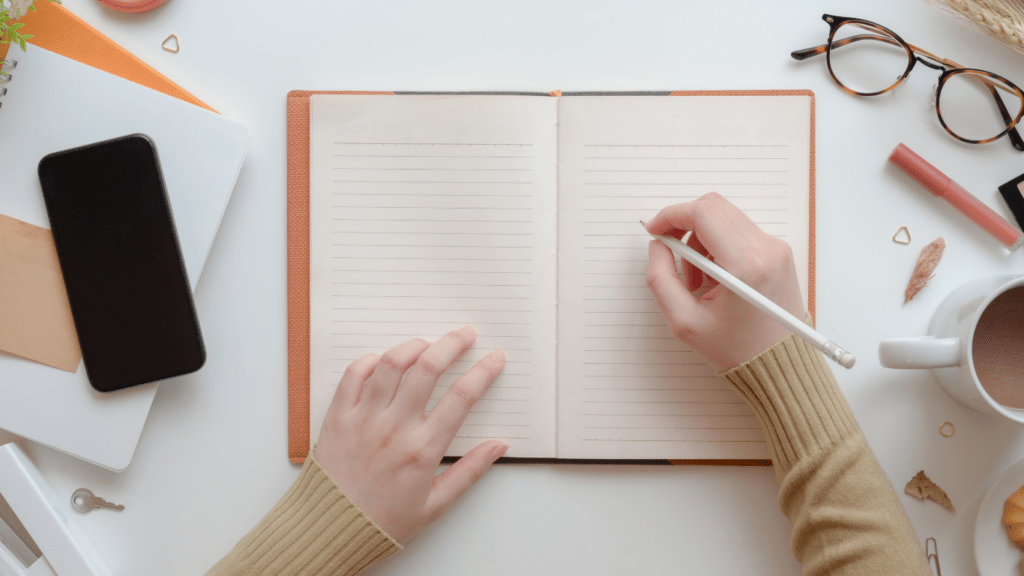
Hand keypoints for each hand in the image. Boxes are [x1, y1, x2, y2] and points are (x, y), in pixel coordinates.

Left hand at [313, 325, 507, 542]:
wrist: (330, 531)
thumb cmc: (383, 521)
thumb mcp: (436, 504)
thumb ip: (470, 471)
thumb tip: (499, 445)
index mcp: (422, 449)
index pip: (461, 397)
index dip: (483, 372)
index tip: (494, 358)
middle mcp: (394, 428)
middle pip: (428, 369)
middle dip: (452, 344)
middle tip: (465, 335)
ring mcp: (363, 419)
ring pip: (391, 364)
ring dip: (414, 346)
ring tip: (427, 343)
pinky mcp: (338, 416)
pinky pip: (354, 375)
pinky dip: (371, 361)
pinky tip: (384, 362)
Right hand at [644, 193, 805, 371]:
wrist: (780, 366)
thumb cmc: (737, 350)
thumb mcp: (684, 322)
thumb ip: (661, 278)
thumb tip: (658, 246)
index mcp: (745, 267)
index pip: (703, 214)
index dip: (671, 216)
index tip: (655, 230)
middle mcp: (766, 250)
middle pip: (714, 207)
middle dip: (683, 224)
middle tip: (671, 251)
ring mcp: (776, 248)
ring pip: (726, 217)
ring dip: (700, 238)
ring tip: (696, 278)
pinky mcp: (779, 252)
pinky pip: (739, 231)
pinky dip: (718, 245)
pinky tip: (714, 277)